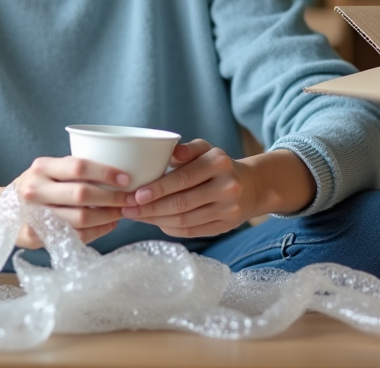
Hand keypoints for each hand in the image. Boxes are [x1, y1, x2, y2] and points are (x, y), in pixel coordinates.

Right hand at [11, 155, 130, 248]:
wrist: (1, 211)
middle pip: (82, 194)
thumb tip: (118, 173)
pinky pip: (74, 236)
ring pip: (80, 218)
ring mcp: (34, 213)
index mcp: (42, 167)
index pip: (79, 166)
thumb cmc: (38, 186)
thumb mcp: (49, 170)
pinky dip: (97, 231)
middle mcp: (37, 188)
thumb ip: (74, 169)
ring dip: (108, 217)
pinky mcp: (36, 235)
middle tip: (131, 199)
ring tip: (122, 213)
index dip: (105, 172)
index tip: (126, 179)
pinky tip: (109, 225)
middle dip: (112, 198)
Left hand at [118, 140, 261, 237]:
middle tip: (127, 208)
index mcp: (218, 163)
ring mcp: (228, 210)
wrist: (252, 186)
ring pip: (185, 220)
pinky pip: (192, 231)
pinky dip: (170, 228)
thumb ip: (187, 149)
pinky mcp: (226, 226)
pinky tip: (155, 222)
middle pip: (182, 203)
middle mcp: (226, 187)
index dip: (158, 189)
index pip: (183, 178)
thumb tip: (170, 153)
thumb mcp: (206, 149)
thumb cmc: (218, 165)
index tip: (136, 194)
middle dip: (150, 208)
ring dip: (156, 220)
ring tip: (136, 216)